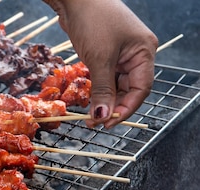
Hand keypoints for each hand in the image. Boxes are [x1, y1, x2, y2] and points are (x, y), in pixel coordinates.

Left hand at [44, 0, 157, 127]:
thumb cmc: (93, 21)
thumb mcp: (99, 58)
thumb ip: (103, 90)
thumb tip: (103, 117)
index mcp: (144, 52)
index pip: (141, 89)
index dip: (125, 109)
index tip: (108, 124)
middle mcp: (136, 54)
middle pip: (128, 89)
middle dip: (112, 107)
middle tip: (93, 123)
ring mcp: (120, 54)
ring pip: (115, 85)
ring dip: (103, 101)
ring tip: (88, 117)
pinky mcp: (104, 54)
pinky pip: (104, 78)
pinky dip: (97, 90)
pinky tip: (87, 101)